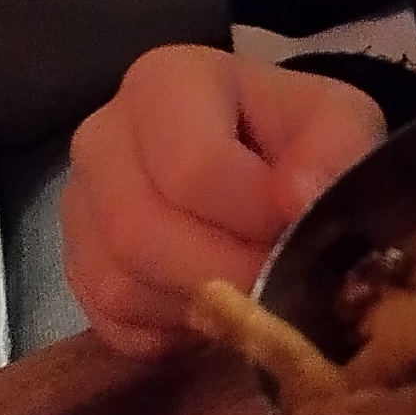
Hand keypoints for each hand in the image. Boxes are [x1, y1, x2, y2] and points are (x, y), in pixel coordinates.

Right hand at [61, 47, 387, 357]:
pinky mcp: (77, 268)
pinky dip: (169, 332)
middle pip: (139, 231)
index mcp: (163, 82)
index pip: (190, 167)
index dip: (252, 217)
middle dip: (223, 274)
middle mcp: (102, 138)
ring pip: (119, 285)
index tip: (298, 230)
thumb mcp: (338, 122)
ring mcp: (79, 207)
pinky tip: (211, 307)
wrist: (261, 166)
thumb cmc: (295, 140)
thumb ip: (335, 148)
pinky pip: (111, 322)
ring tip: (250, 292)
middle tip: (280, 286)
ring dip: (197, 307)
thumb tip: (300, 198)